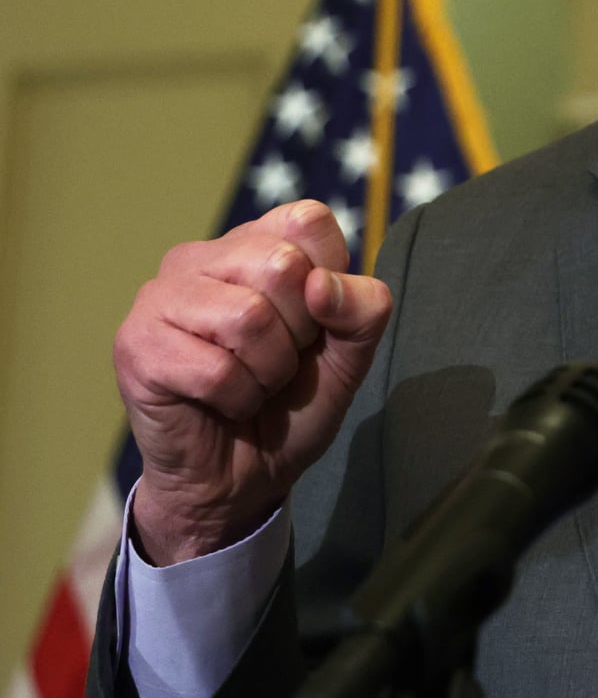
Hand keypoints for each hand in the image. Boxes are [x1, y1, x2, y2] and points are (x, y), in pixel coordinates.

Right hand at [113, 200, 392, 563]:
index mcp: (253, 242)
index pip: (308, 221)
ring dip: (268, 370)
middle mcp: (200, 257)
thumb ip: (362, 310)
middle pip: (282, 265)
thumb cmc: (292, 403)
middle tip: (277, 360)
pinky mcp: (136, 345)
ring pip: (248, 317)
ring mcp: (159, 297)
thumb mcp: (350, 354)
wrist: (242, 476)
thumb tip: (322, 284)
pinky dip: (238, 398)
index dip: (330, 280)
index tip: (314, 322)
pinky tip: (222, 403)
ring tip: (251, 382)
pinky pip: (216, 369)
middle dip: (299, 332)